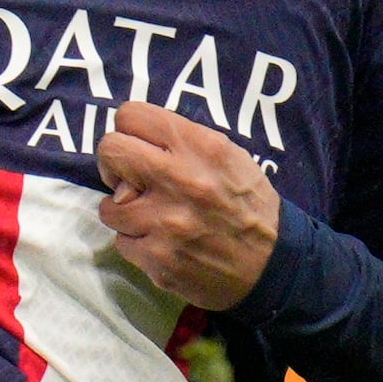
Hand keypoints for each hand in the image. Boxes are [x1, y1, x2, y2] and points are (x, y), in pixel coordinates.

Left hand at [96, 100, 282, 310]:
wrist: (273, 265)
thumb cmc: (248, 206)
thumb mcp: (230, 157)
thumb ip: (184, 144)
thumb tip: (137, 147)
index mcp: (199, 147)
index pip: (130, 116)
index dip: (130, 132)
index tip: (139, 150)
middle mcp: (180, 179)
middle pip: (110, 150)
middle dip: (115, 166)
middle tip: (132, 181)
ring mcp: (166, 222)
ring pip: (109, 206)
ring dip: (126, 212)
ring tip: (153, 218)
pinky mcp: (159, 259)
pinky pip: (123, 242)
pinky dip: (139, 244)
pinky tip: (164, 244)